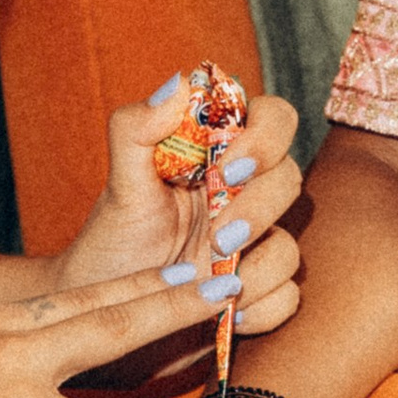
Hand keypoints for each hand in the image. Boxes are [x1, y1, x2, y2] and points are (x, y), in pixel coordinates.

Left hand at [51, 75, 304, 337]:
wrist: (105, 314)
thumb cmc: (113, 241)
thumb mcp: (119, 185)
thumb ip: (136, 129)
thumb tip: (178, 83)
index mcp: (219, 156)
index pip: (272, 119)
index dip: (265, 138)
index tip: (227, 170)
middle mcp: (245, 194)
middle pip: (290, 180)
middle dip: (257, 210)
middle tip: (215, 239)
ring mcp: (255, 244)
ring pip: (291, 245)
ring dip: (258, 267)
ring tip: (216, 283)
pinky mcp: (258, 290)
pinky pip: (287, 296)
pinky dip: (261, 306)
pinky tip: (228, 313)